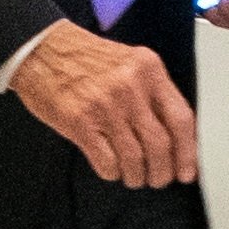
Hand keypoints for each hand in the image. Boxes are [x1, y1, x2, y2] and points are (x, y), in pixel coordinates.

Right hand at [6, 21, 198, 186]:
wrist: (40, 49)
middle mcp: (130, 87)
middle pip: (160, 144)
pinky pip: (107, 162)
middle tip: (159, 179)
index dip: (188, 152)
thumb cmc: (82, 58)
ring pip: (135, 158)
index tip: (187, 170)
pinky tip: (111, 169)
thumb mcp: (128, 63)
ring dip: (137, 176)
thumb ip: (151, 93)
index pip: (181, 119)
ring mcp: (104, 106)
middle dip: (162, 172)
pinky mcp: (80, 122)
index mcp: (148, 69)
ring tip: (134, 177)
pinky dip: (113, 172)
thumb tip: (172, 136)